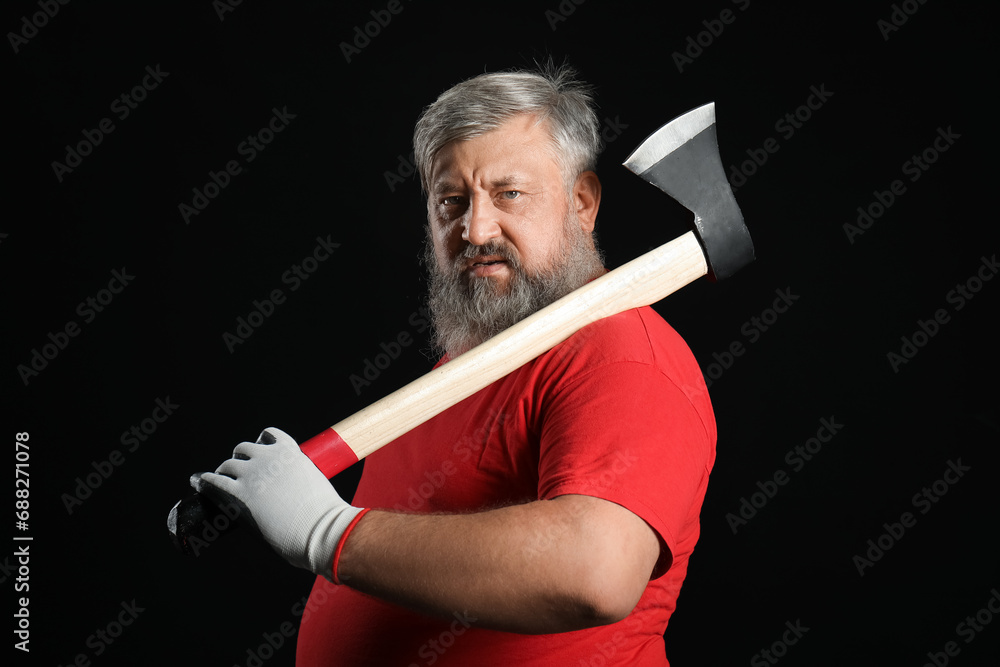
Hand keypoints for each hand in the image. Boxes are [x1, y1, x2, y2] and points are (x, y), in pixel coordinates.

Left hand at [193, 427, 364, 580]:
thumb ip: (300, 480)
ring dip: (224, 472)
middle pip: (244, 450)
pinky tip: (199, 483)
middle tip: (239, 476)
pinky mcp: (238, 495)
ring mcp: (252, 475)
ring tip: (221, 482)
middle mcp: (269, 457)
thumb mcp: (315, 484)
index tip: (258, 455)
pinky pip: (212, 482)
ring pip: (228, 465)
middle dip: (240, 460)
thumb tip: (292, 494)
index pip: (268, 436)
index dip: (260, 445)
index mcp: (290, 451)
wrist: (321, 529)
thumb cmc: (325, 516)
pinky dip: (204, 481)